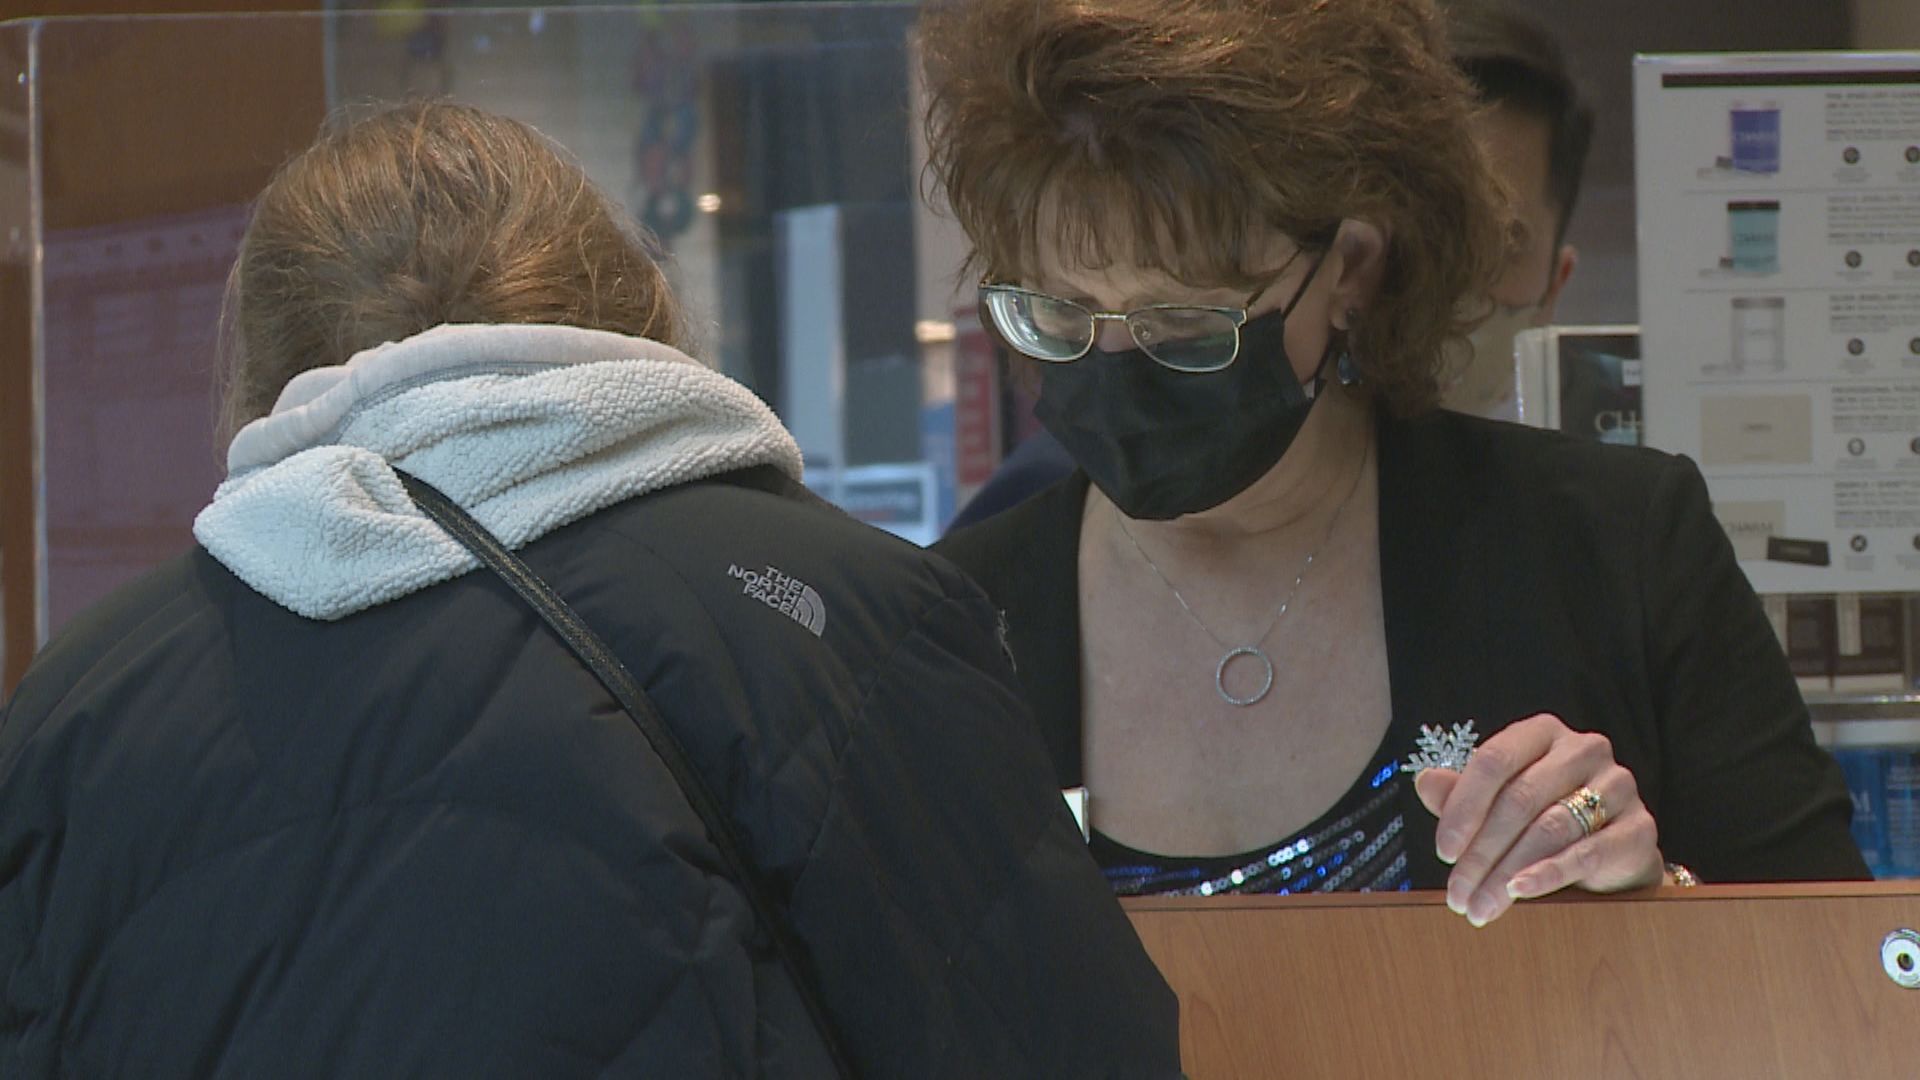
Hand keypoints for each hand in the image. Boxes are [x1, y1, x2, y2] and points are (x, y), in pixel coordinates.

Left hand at [1412, 713, 1661, 926]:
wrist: (1614, 850)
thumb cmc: (1546, 816)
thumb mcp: (1501, 802)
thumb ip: (1462, 793)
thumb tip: (1424, 782)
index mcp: (1542, 733)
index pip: (1494, 760)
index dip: (1463, 806)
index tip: (1443, 851)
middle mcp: (1583, 749)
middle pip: (1518, 800)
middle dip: (1481, 853)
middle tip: (1457, 894)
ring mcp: (1618, 785)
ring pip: (1548, 829)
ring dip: (1506, 872)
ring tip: (1480, 906)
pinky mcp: (1639, 827)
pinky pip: (1586, 852)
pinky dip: (1548, 875)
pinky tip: (1520, 892)